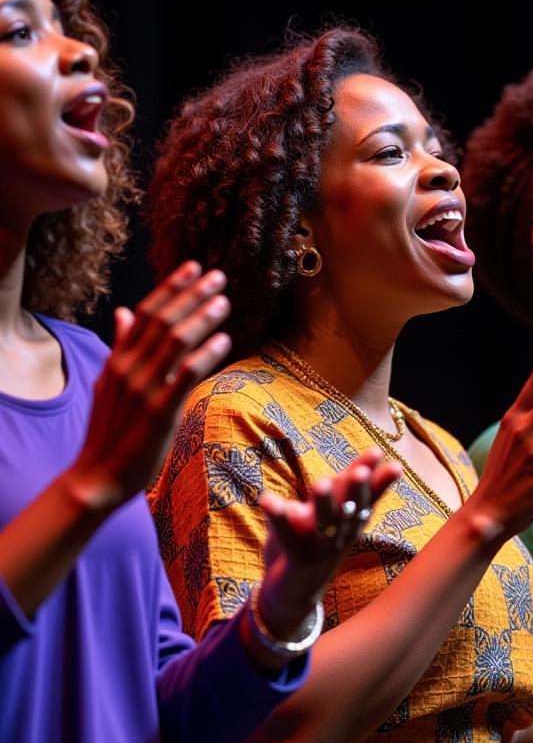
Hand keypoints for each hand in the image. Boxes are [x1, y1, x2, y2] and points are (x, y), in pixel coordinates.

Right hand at [68, 261, 232, 509]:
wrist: (98, 475)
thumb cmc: (110, 429)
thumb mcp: (109, 382)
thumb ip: (121, 346)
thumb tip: (124, 313)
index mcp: (118, 359)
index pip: (147, 312)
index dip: (171, 287)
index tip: (193, 267)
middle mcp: (129, 368)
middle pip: (163, 321)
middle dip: (192, 295)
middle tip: (219, 276)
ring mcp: (143, 389)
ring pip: (175, 342)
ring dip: (202, 318)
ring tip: (224, 302)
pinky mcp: (159, 411)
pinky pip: (185, 374)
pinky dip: (205, 353)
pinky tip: (224, 340)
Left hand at [257, 448, 400, 638]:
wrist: (293, 594)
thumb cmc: (310, 543)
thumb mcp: (324, 516)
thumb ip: (333, 492)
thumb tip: (343, 473)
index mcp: (350, 522)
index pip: (368, 497)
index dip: (377, 479)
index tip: (386, 457)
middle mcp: (340, 535)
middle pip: (350, 508)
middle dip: (355, 490)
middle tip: (360, 471)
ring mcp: (320, 549)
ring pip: (323, 524)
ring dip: (322, 504)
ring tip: (319, 484)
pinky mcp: (296, 560)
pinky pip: (287, 538)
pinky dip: (278, 519)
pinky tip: (268, 499)